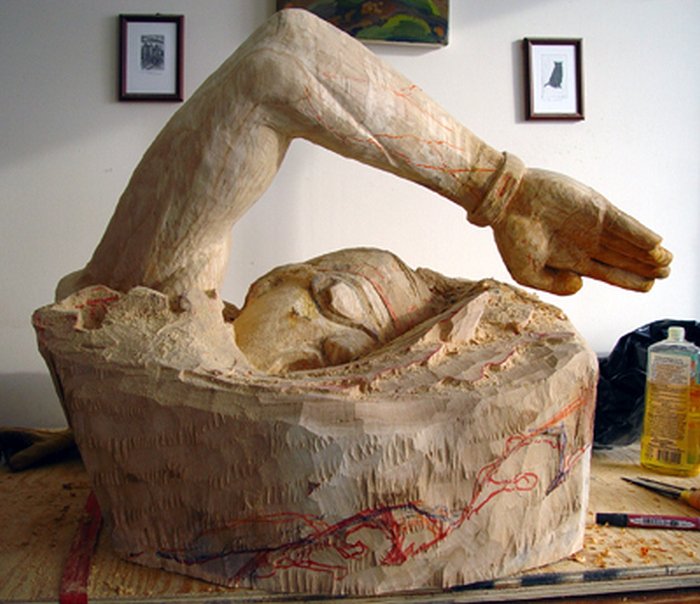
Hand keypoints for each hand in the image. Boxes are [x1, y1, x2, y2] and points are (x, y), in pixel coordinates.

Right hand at [491, 168, 671, 294]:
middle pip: (623, 258)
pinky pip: (623, 223)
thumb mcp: (525, 273)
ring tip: (666, 262)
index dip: (629, 280)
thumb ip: (552, 286)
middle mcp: (585, 242)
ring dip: (648, 253)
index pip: (607, 271)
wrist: (505, 201)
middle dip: (645, 267)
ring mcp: (592, 225)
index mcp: (570, 258)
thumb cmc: (511, 234)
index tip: (649, 285)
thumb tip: (581, 285)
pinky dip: (639, 234)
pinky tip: (655, 244)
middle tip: (665, 274)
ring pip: (627, 242)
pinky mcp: (596, 208)